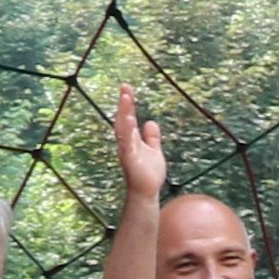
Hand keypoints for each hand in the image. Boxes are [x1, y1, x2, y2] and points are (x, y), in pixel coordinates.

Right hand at [111, 84, 166, 200]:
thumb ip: (152, 137)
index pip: (128, 117)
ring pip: (123, 130)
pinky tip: (130, 123)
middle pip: (123, 119)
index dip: (128, 103)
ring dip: (124, 114)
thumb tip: (151, 122)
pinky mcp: (130, 160)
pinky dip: (128, 134)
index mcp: (132, 139)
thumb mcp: (154, 150)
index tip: (127, 87)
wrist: (147, 192)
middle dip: (124, 104)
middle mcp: (127, 143)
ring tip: (126, 99)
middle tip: (125, 88)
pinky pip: (127, 145)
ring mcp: (127, 151)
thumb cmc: (149, 173)